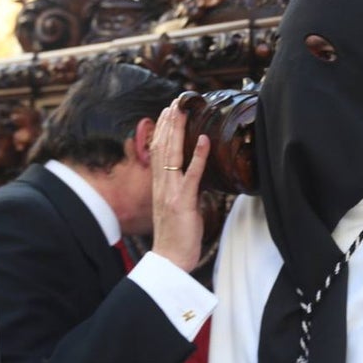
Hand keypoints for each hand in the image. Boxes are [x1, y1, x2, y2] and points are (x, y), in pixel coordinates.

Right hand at [150, 98, 210, 271]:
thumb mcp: (177, 208)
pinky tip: (204, 140)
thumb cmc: (176, 237)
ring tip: (182, 111)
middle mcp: (161, 186)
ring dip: (177, 131)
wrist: (169, 260)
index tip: (167, 112)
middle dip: (167, 123)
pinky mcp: (183, 202)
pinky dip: (198, 156)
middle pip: (162, 148)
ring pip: (172, 155)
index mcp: (159, 187)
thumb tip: (193, 180)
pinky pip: (191, 175)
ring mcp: (171, 193)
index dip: (162, 131)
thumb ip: (183, 191)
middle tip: (174, 102)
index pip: (158, 152)